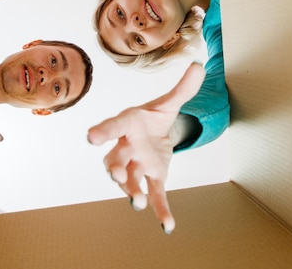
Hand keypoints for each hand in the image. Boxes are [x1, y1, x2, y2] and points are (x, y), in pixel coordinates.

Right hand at [87, 63, 204, 233]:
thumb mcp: (168, 103)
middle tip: (115, 175)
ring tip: (137, 203)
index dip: (102, 131)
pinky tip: (168, 226)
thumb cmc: (153, 117)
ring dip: (132, 191)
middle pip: (116, 158)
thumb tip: (201, 65)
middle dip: (115, 167)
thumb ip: (183, 88)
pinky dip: (160, 210)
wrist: (154, 134)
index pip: (113, 127)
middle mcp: (126, 147)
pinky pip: (154, 194)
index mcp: (128, 124)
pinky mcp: (152, 178)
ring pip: (130, 180)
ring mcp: (137, 166)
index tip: (90, 137)